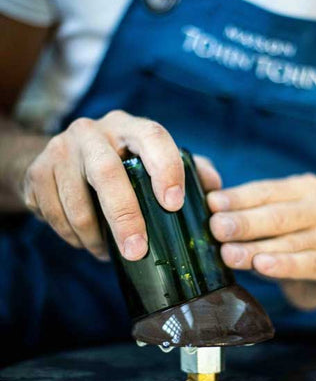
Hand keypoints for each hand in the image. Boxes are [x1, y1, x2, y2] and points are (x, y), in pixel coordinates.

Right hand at [21, 110, 220, 260]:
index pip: (152, 137)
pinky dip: (73, 237)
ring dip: (96, 237)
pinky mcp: (37, 172)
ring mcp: (60, 150)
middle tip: (137, 252)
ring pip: (77, 203)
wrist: (63, 158)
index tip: (174, 205)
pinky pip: (54, 215)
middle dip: (124, 217)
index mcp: (128, 127)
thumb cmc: (120, 163)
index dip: (166, 169)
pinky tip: (87, 241)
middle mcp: (92, 132)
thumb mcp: (152, 158)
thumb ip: (187, 169)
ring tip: (112, 253)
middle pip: (108, 173)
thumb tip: (214, 187)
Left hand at [207, 174, 315, 308]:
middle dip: (244, 222)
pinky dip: (283, 265)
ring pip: (290, 242)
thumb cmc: (289, 238)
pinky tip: (261, 266)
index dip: (238, 197)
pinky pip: (308, 264)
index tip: (211, 203)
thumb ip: (246, 210)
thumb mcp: (270, 219)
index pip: (266, 191)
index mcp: (305, 188)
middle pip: (278, 215)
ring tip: (228, 254)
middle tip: (216, 228)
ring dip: (255, 248)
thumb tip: (209, 203)